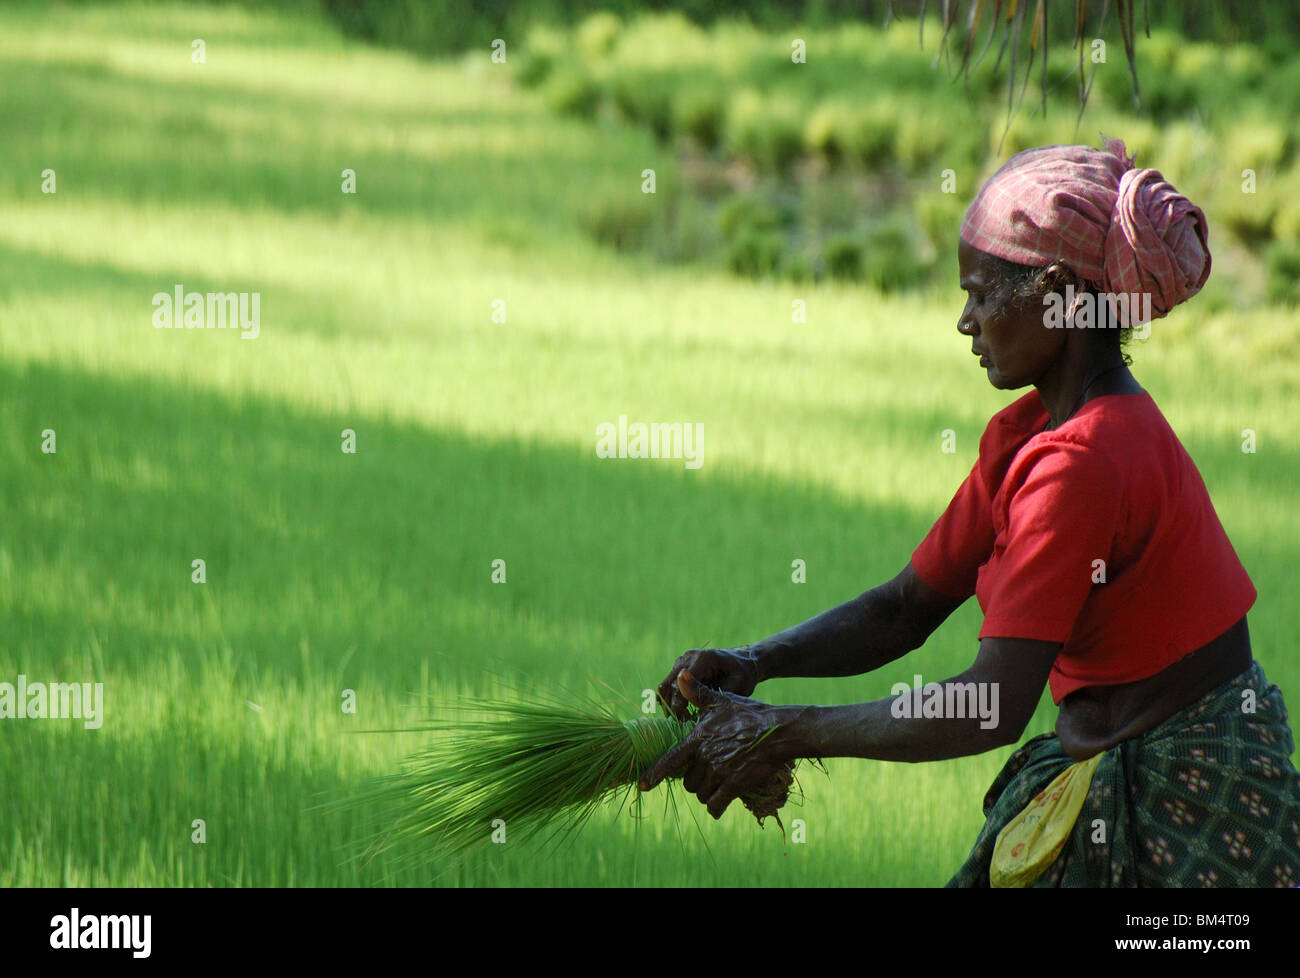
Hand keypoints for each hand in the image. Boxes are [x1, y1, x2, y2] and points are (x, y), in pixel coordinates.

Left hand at [638, 671, 798, 819]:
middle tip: (707, 773)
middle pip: (688, 781)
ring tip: (717, 784)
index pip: (670, 759)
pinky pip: (716, 805)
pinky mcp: (734, 785)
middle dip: (695, 781)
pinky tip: (719, 806)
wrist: (777, 731)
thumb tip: (680, 676)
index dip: (654, 773)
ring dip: (706, 793)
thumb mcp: (722, 700)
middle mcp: (705, 757)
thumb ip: (698, 692)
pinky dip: (715, 808)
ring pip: (701, 794)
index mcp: (698, 738)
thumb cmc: (749, 714)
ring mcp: (719, 772)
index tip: (643, 785)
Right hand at [656, 646, 758, 719]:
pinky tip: (682, 712)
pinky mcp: (680, 667)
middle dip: (674, 707)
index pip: (681, 683)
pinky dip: (670, 700)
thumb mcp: (737, 686)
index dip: (680, 704)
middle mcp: (689, 657)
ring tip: (682, 720)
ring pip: (665, 685)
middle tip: (684, 724)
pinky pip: (668, 685)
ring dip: (669, 704)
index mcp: (703, 659)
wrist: (744, 660)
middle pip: (669, 685)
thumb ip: (718, 697)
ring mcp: (682, 661)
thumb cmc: (744, 674)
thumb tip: (699, 714)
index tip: (688, 720)